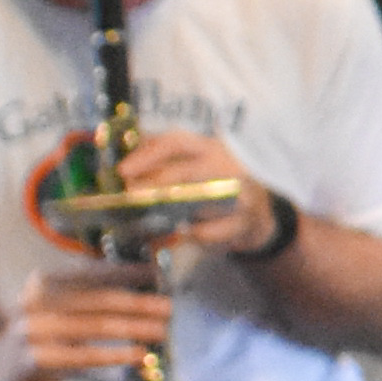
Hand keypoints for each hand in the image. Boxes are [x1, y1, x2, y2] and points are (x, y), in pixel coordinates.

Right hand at [13, 252, 178, 380]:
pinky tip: (139, 355)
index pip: (91, 272)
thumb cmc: (34, 344)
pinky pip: (84, 355)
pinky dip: (115, 354)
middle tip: (168, 307)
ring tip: (161, 330)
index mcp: (44, 284)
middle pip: (98, 299)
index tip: (156, 272)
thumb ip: (87, 305)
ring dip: (134, 328)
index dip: (126, 271)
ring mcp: (34, 330)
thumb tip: (139, 298)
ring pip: (96, 326)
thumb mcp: (55, 316)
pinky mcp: (35, 360)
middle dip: (138, 302)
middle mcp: (37, 301)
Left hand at [106, 129, 269, 253]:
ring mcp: (238, 195)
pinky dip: (185, 236)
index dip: (148, 155)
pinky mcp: (242, 223)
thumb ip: (167, 161)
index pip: (177, 143)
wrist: (258, 214)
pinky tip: (175, 237)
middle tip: (128, 197)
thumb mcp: (199, 164)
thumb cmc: (217, 185)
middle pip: (183, 172)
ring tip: (144, 222)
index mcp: (211, 147)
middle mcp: (227, 167)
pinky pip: (205, 232)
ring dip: (164, 215)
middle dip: (150, 186)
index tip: (123, 171)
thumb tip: (127, 166)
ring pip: (193, 204)